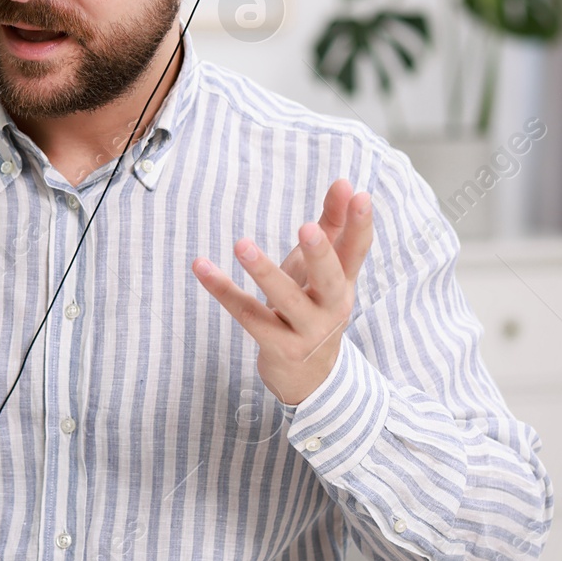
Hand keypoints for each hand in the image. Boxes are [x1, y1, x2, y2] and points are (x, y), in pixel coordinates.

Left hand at [190, 178, 374, 405]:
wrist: (310, 378)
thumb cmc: (313, 307)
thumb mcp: (324, 270)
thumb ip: (333, 226)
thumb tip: (345, 183)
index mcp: (344, 283)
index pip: (357, 251)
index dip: (360, 224)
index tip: (360, 195)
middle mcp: (331, 307)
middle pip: (329, 278)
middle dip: (319, 253)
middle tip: (307, 228)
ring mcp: (306, 330)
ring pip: (285, 298)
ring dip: (263, 271)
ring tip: (241, 244)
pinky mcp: (278, 346)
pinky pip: (247, 315)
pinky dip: (223, 290)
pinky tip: (201, 267)